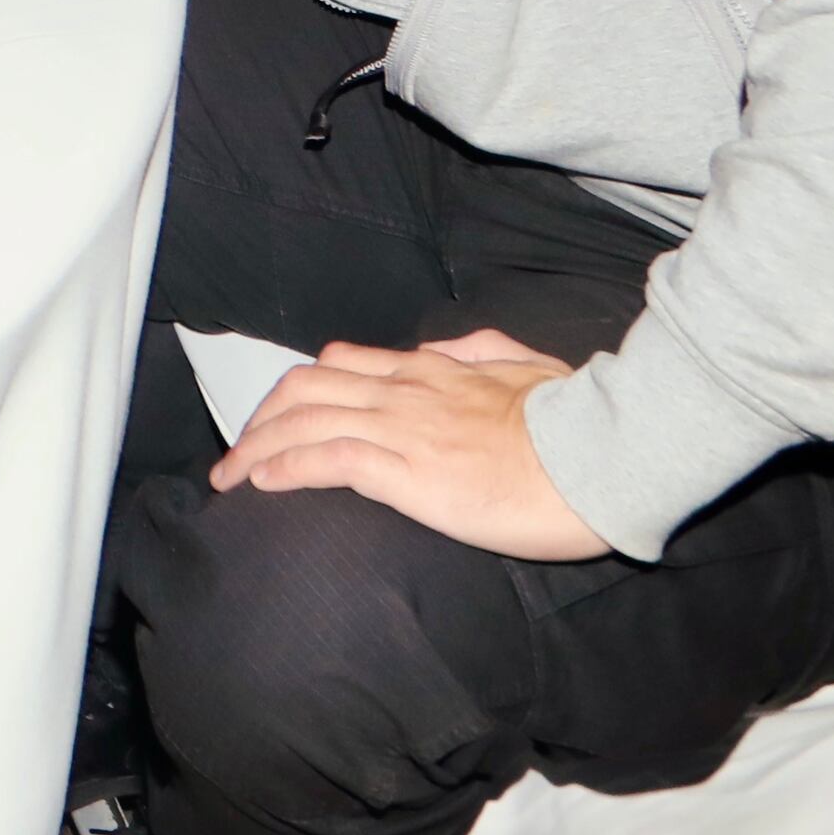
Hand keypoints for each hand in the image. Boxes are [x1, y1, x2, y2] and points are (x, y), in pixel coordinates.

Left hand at [210, 328, 605, 560]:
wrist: (602, 455)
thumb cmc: (576, 421)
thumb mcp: (529, 365)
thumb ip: (483, 352)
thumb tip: (449, 349)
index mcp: (433, 369)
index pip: (341, 363)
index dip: (298, 389)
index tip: (278, 416)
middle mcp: (406, 391)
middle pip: (304, 389)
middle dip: (260, 419)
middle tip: (239, 452)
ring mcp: (404, 429)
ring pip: (303, 423)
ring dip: (256, 449)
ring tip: (231, 478)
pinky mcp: (409, 472)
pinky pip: (327, 461)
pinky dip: (285, 469)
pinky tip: (263, 485)